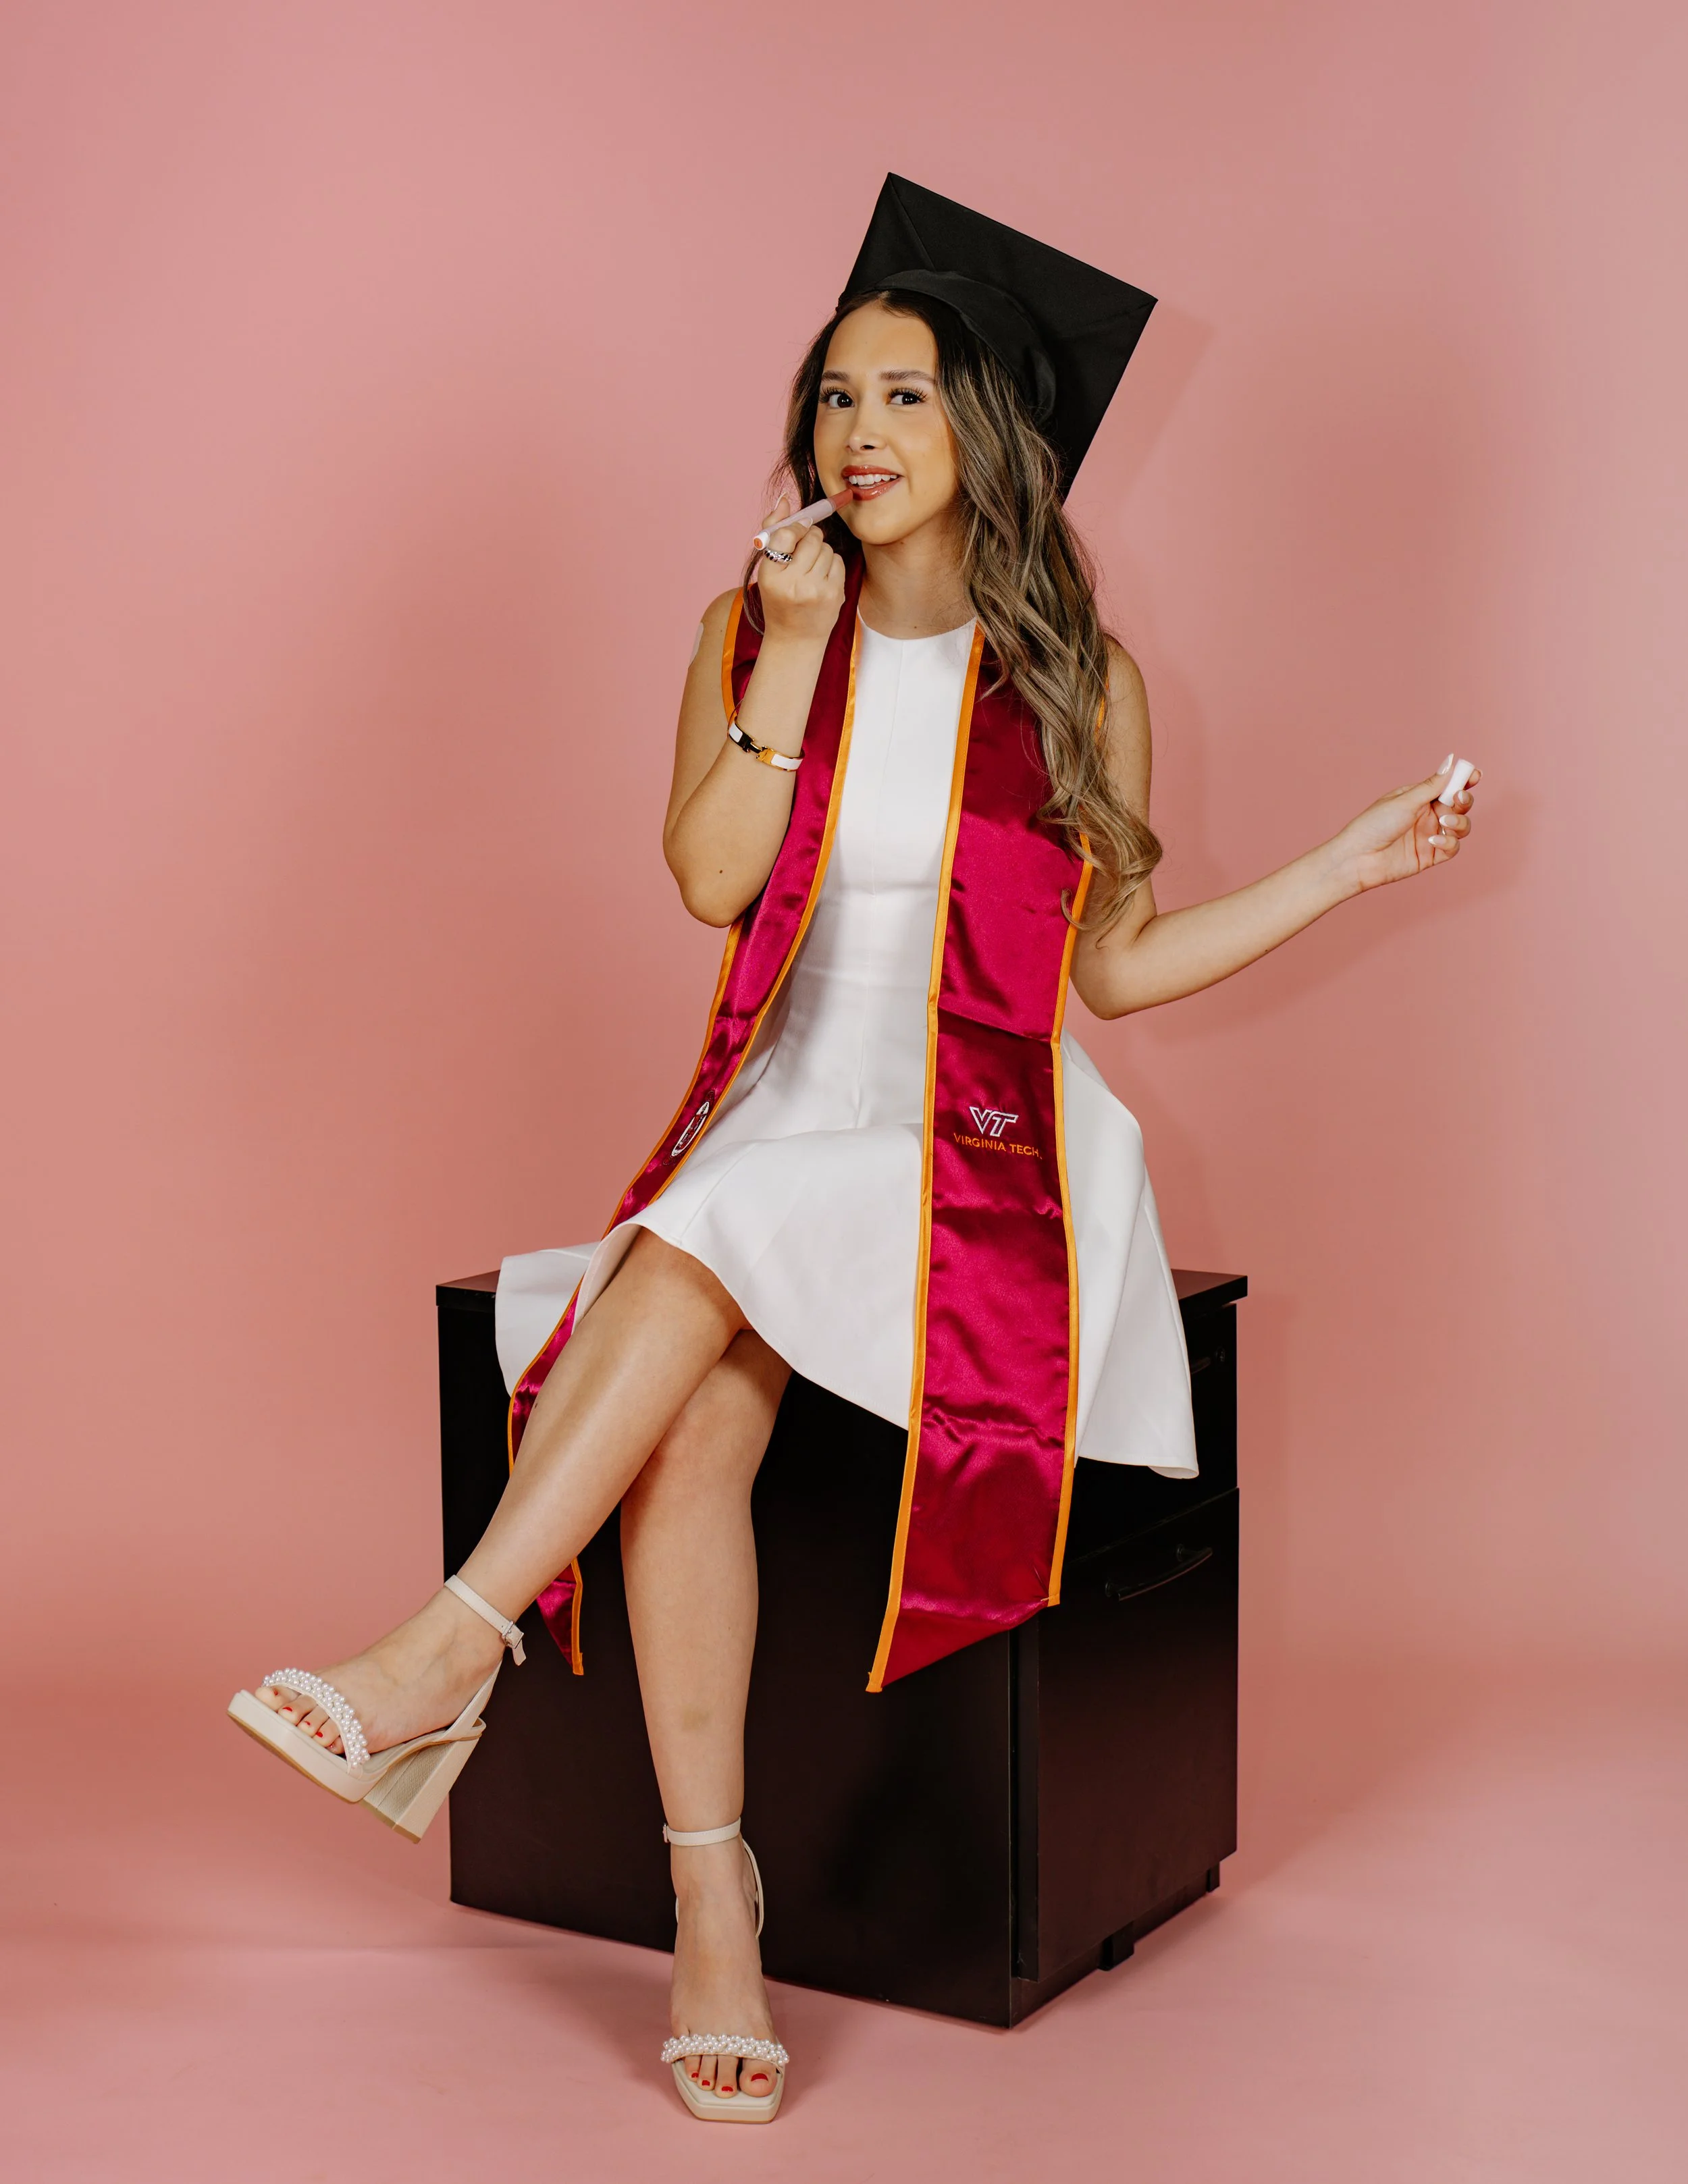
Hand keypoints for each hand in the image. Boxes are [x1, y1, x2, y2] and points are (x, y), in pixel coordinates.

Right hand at [755, 496, 845, 647]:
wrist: (795, 639)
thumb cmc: (779, 600)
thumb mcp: (768, 570)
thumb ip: (774, 532)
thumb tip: (785, 499)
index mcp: (771, 577)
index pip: (786, 534)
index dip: (794, 527)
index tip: (796, 531)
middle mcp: (793, 584)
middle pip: (811, 538)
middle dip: (809, 538)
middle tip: (804, 551)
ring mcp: (816, 591)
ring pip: (826, 548)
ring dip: (820, 552)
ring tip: (811, 569)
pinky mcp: (834, 594)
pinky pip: (837, 560)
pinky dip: (831, 564)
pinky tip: (822, 578)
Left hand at [1329, 757, 1481, 894]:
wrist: (1357, 858)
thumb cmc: (1374, 825)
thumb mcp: (1405, 801)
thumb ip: (1432, 785)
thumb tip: (1452, 762)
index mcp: (1419, 797)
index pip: (1448, 786)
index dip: (1464, 780)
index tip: (1476, 774)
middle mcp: (1427, 815)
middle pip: (1459, 805)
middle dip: (1464, 800)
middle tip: (1458, 798)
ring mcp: (1430, 835)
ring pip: (1461, 826)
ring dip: (1459, 822)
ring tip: (1445, 821)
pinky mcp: (1430, 855)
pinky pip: (1452, 847)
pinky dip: (1449, 842)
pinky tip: (1434, 841)